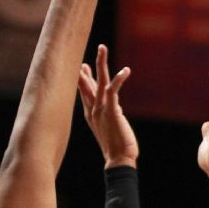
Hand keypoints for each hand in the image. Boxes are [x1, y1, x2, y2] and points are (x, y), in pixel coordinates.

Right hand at [78, 44, 138, 168]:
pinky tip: (125, 71)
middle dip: (87, 67)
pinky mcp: (111, 110)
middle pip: (87, 84)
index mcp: (91, 114)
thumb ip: (108, 115)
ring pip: (99, 81)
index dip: (83, 79)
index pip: (84, 92)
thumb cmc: (115, 146)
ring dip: (101, 63)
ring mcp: (101, 109)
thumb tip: (114, 108)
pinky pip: (113, 90)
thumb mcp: (108, 127)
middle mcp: (93, 109)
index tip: (83, 66)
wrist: (118, 159)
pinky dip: (119, 79)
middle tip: (90, 52)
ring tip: (102, 48)